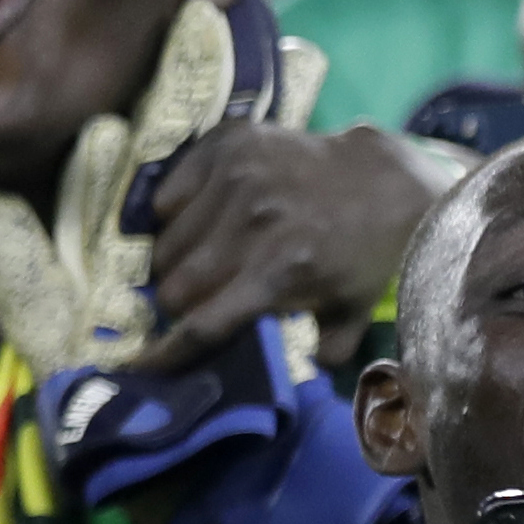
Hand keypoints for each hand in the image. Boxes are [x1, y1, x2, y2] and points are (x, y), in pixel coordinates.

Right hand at [140, 129, 433, 368]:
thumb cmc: (363, 251)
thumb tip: (297, 377)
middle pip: (175, 287)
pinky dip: (176, 216)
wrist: (381, 177)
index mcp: (281, 270)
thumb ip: (323, 349)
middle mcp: (252, 223)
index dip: (168, 352)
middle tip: (198, 300)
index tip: (142, 365)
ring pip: (164, 244)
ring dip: (177, 262)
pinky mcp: (224, 146)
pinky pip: (167, 198)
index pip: (202, 324)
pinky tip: (204, 219)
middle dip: (179, 304)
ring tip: (202, 260)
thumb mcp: (351, 309)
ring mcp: (235, 178)